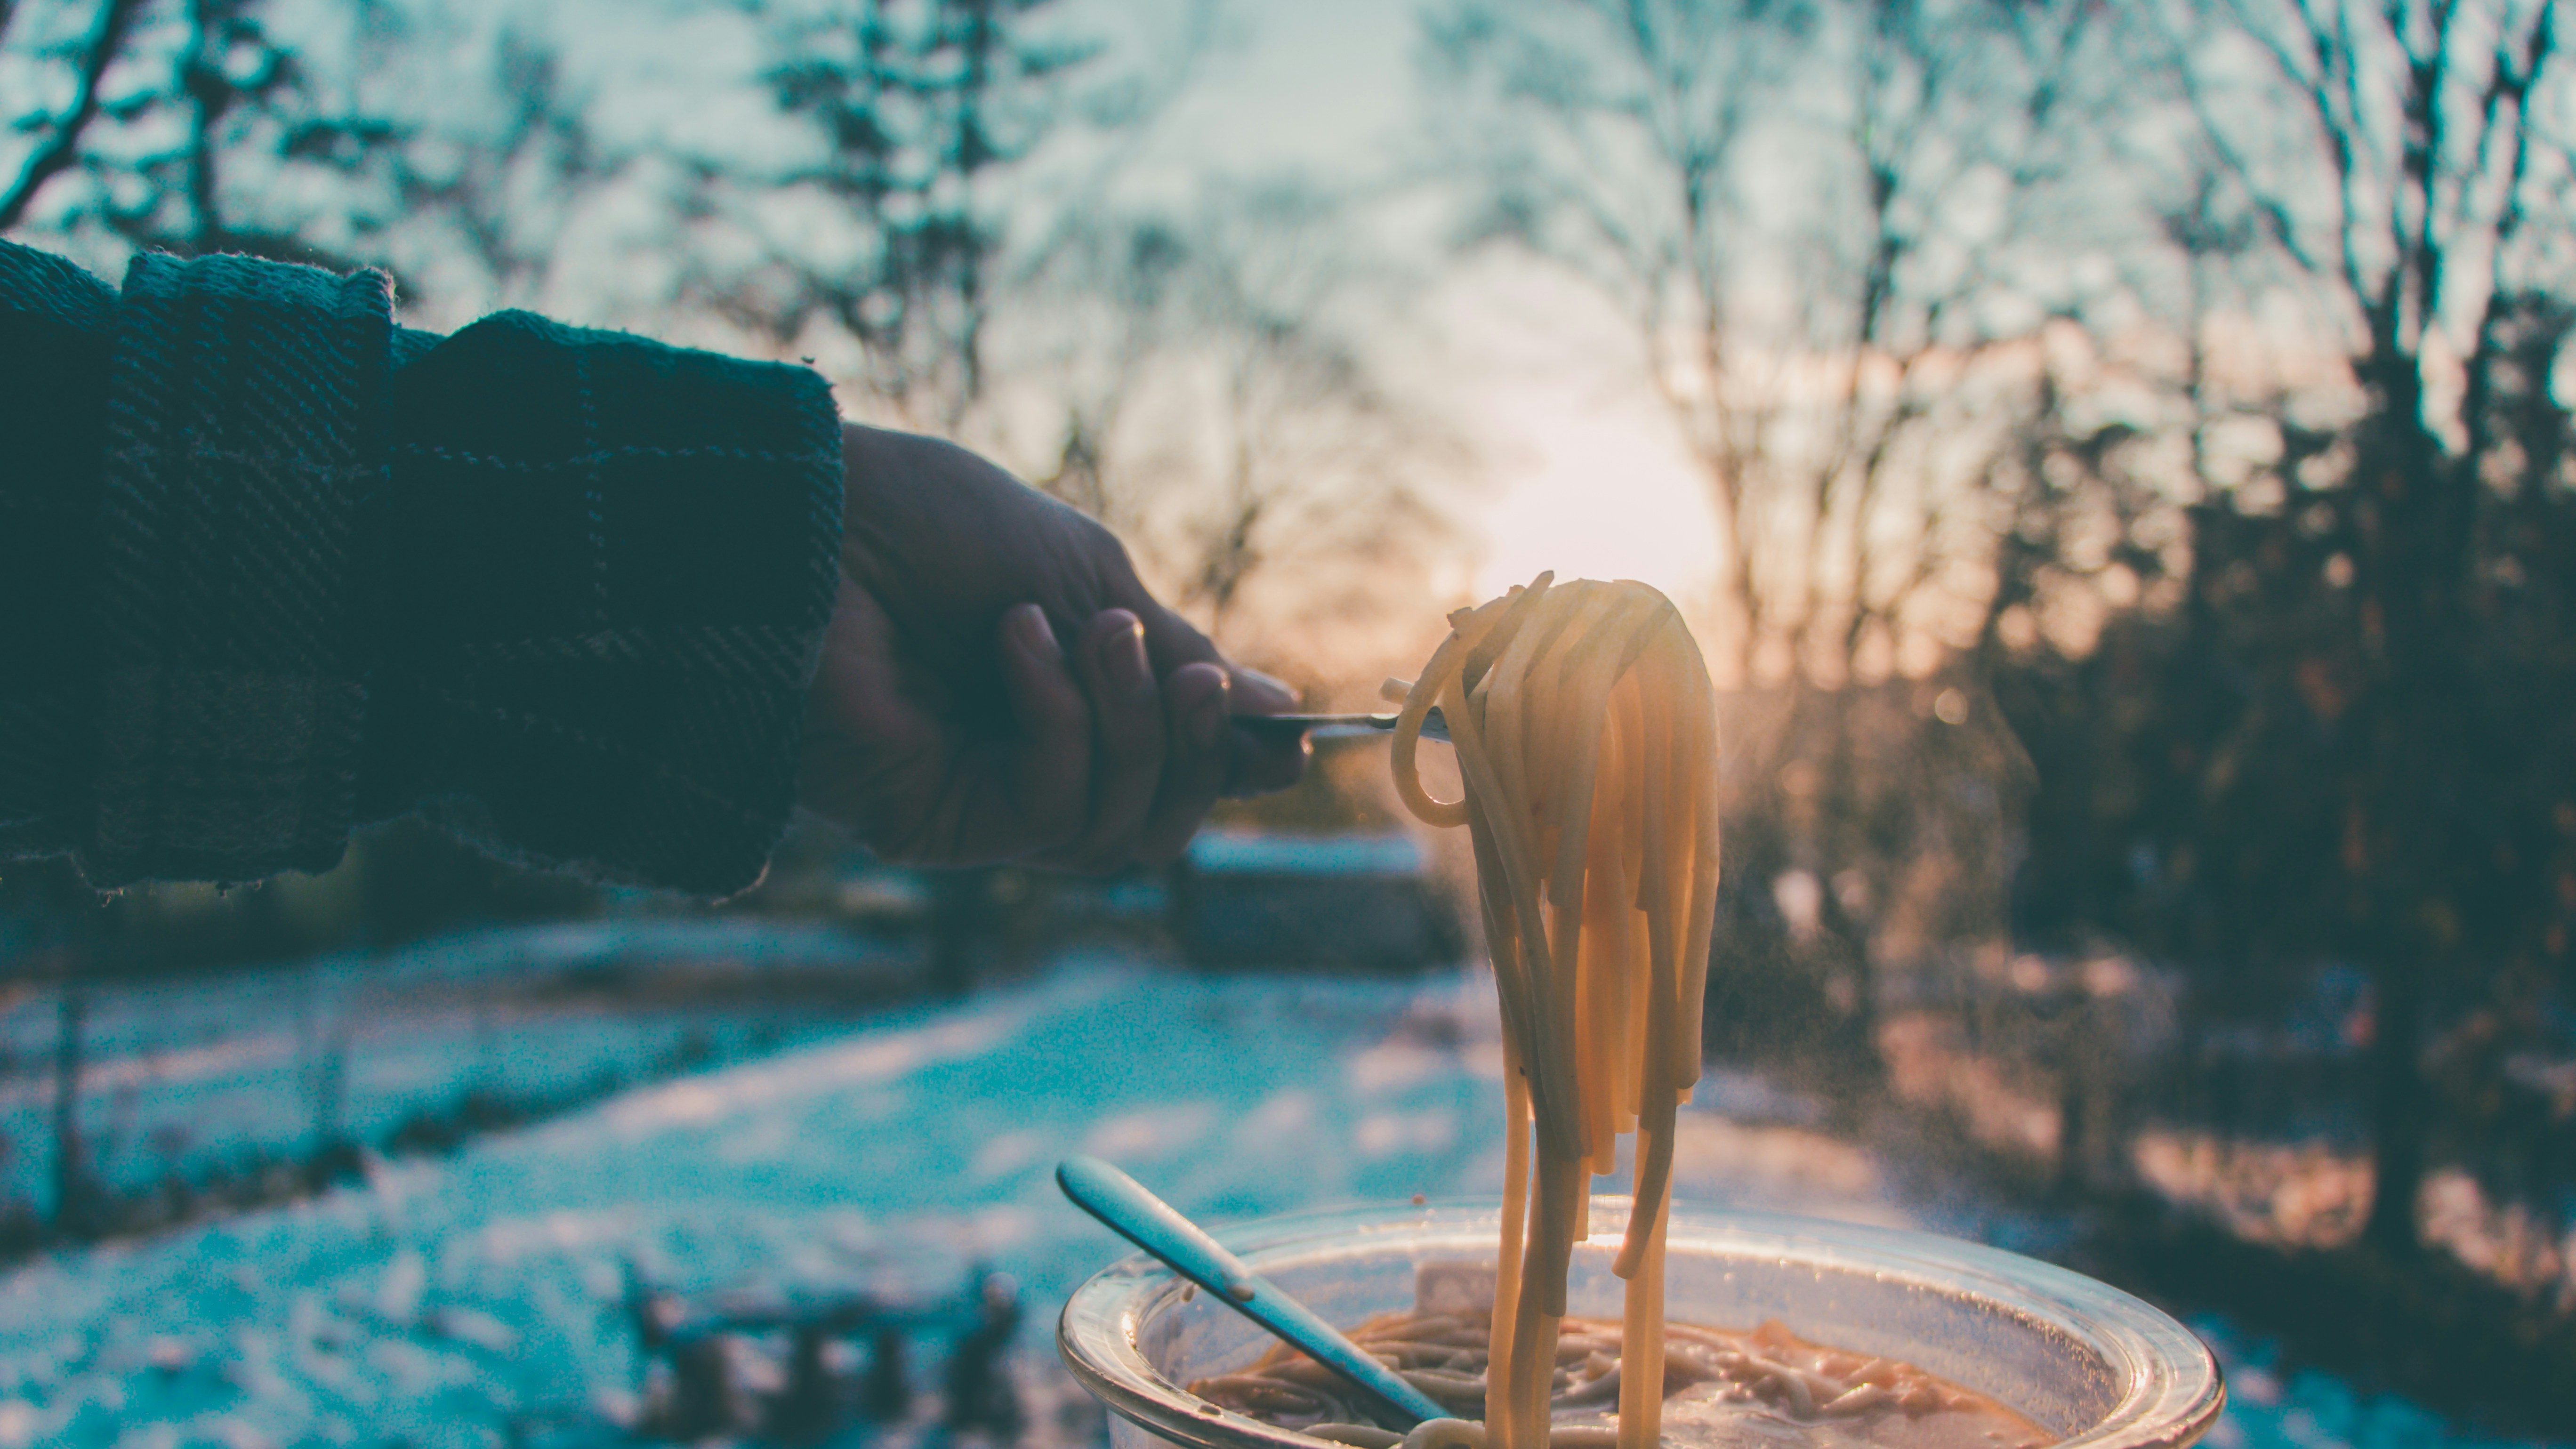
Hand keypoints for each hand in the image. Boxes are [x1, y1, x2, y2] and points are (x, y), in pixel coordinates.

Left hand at [801, 424, 1307, 870]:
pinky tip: (1014, 647)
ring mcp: (983, 800)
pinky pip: (1051, 811)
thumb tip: (1275, 711)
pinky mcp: (940, 825)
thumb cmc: (934, 528)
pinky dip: (1058, 725)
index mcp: (1063, 701)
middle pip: (1159, 820)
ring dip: (1130, 729)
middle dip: (1196, 751)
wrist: (818, 524)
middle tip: (1190, 676)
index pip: (1170, 769)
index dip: (1231, 760)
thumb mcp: (1086, 576)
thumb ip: (1172, 653)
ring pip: (1117, 831)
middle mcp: (1025, 762)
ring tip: (1089, 632)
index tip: (1288, 739)